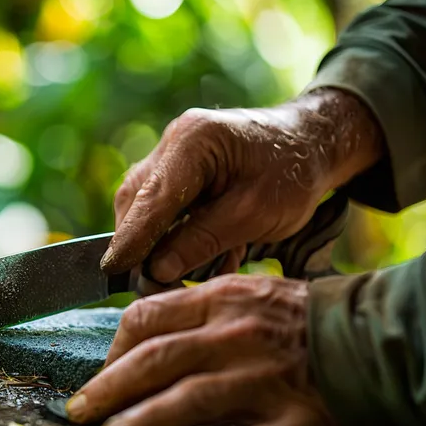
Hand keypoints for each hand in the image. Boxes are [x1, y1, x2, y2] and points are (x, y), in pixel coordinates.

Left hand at [65, 275, 347, 425]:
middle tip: (81, 411)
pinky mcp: (301, 419)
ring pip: (191, 399)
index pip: (149, 316)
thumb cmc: (306, 318)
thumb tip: (149, 334)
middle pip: (158, 360)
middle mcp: (237, 336)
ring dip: (145, 422)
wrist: (381, 335)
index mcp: (223, 301)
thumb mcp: (249, 295)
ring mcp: (268, 378)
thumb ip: (202, 311)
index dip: (115, 348)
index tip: (101, 372)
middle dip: (110, 387)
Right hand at [101, 88, 382, 284]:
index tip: (113, 271)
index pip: (151, 199)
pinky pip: (160, 203)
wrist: (313, 142)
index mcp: (194, 142)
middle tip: (148, 284)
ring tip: (178, 272)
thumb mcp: (255, 213)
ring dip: (155, 241)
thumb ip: (202, 240)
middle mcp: (174, 140)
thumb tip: (156, 269)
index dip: (131, 239)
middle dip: (139, 244)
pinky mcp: (178, 166)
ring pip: (143, 204)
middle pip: (137, 200)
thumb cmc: (293, 173)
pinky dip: (170, 232)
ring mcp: (173, 151)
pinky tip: (194, 254)